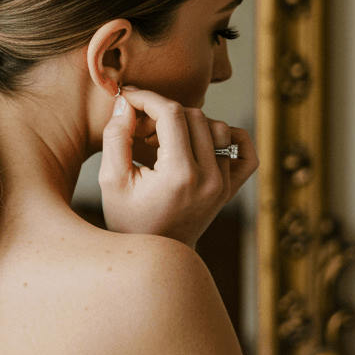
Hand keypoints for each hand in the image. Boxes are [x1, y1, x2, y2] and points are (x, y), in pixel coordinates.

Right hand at [98, 87, 257, 246]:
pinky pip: (244, 149)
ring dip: (190, 124)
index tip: (129, 98)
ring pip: (218, 127)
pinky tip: (201, 142)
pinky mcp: (231, 189)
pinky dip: (228, 137)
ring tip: (164, 140)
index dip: (147, 98)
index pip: (171, 114)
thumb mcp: (110, 180)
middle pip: (195, 115)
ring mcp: (224, 185)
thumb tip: (125, 103)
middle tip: (141, 127)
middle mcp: (209, 178)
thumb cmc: (127, 219)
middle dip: (164, 112)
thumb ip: (115, 136)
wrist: (154, 255)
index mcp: (180, 175)